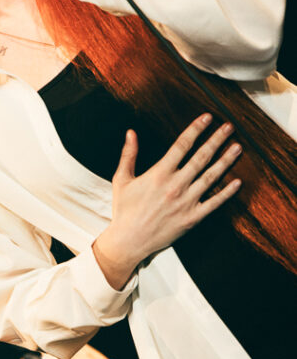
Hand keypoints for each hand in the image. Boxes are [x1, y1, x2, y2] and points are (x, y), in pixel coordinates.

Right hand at [93, 113, 242, 288]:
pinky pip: (214, 203)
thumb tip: (130, 133)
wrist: (129, 240)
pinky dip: (227, 193)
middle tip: (229, 127)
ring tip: (237, 147)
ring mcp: (186, 202)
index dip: (196, 129)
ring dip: (226, 160)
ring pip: (211, 177)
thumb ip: (128, 155)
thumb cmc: (124, 210)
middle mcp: (175, 185)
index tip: (207, 118)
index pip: (182, 145)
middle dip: (216, 140)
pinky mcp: (192, 218)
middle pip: (201, 157)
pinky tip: (237, 182)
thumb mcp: (121, 179)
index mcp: (159, 173)